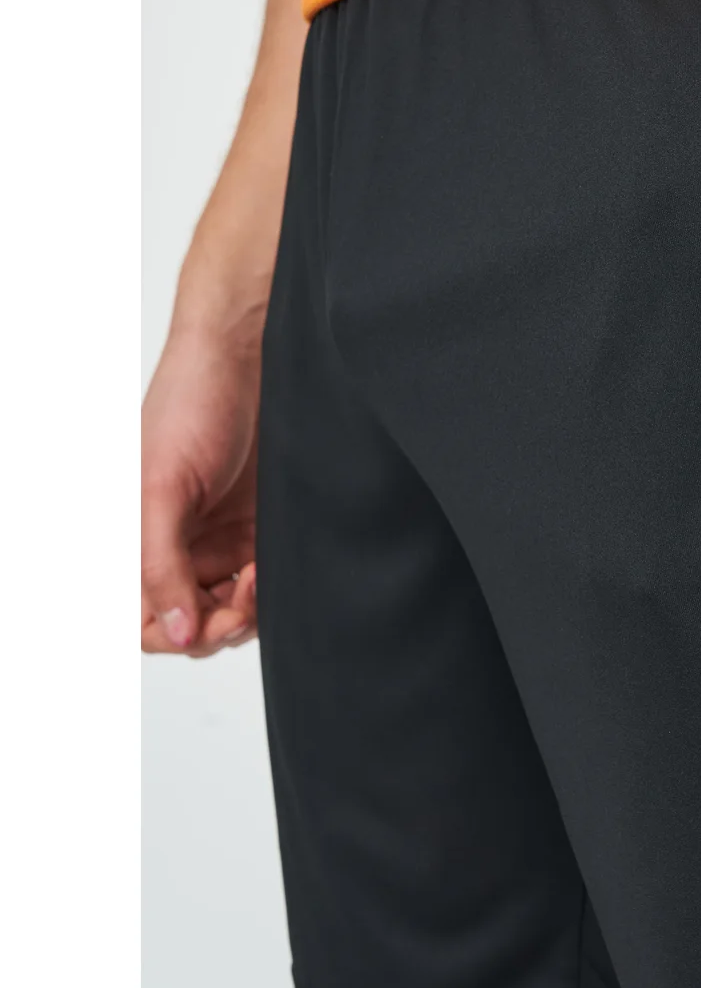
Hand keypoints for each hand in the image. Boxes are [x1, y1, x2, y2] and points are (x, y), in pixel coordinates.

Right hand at [141, 334, 260, 655]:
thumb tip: (175, 631)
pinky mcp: (262, 526)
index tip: (205, 622)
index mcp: (137, 539)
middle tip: (243, 599)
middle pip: (193, 622)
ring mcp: (222, 538)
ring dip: (248, 609)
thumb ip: (159, 562)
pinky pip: (266, 578)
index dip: (171, 633)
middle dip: (217, 625)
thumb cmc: (189, 404)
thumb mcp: (160, 487)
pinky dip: (273, 585)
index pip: (143, 619)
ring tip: (259, 576)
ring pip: (232, 607)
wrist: (248, 354)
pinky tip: (275, 567)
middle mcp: (178, 545)